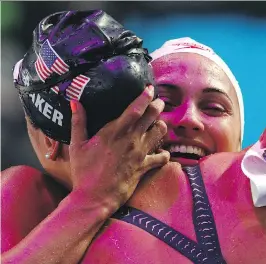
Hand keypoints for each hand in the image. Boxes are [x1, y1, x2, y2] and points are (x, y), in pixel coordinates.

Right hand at [69, 85, 169, 214]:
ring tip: (158, 124)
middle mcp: (131, 140)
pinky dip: (164, 153)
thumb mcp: (76, 145)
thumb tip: (75, 102)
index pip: (135, 109)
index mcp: (115, 131)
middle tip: (158, 102)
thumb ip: (78, 122)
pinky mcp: (144, 167)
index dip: (145, 96)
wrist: (95, 197)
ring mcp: (140, 153)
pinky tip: (161, 152)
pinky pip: (162, 157)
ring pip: (160, 133)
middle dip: (158, 106)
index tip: (149, 88)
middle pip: (152, 117)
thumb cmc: (84, 171)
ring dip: (161, 126)